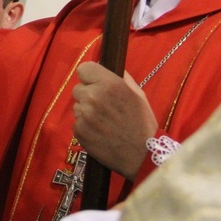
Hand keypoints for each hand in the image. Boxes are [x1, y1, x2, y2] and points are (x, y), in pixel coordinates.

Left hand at [72, 62, 157, 180]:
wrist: (141, 155)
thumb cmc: (142, 123)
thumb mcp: (138, 95)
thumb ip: (122, 78)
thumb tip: (110, 66)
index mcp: (109, 84)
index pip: (83, 69)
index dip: (89, 76)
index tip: (94, 83)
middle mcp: (94, 97)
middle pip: (78, 89)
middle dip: (88, 95)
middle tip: (103, 107)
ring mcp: (84, 115)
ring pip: (77, 106)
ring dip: (86, 112)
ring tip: (103, 122)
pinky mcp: (79, 131)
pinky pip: (77, 122)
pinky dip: (85, 127)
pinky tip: (99, 133)